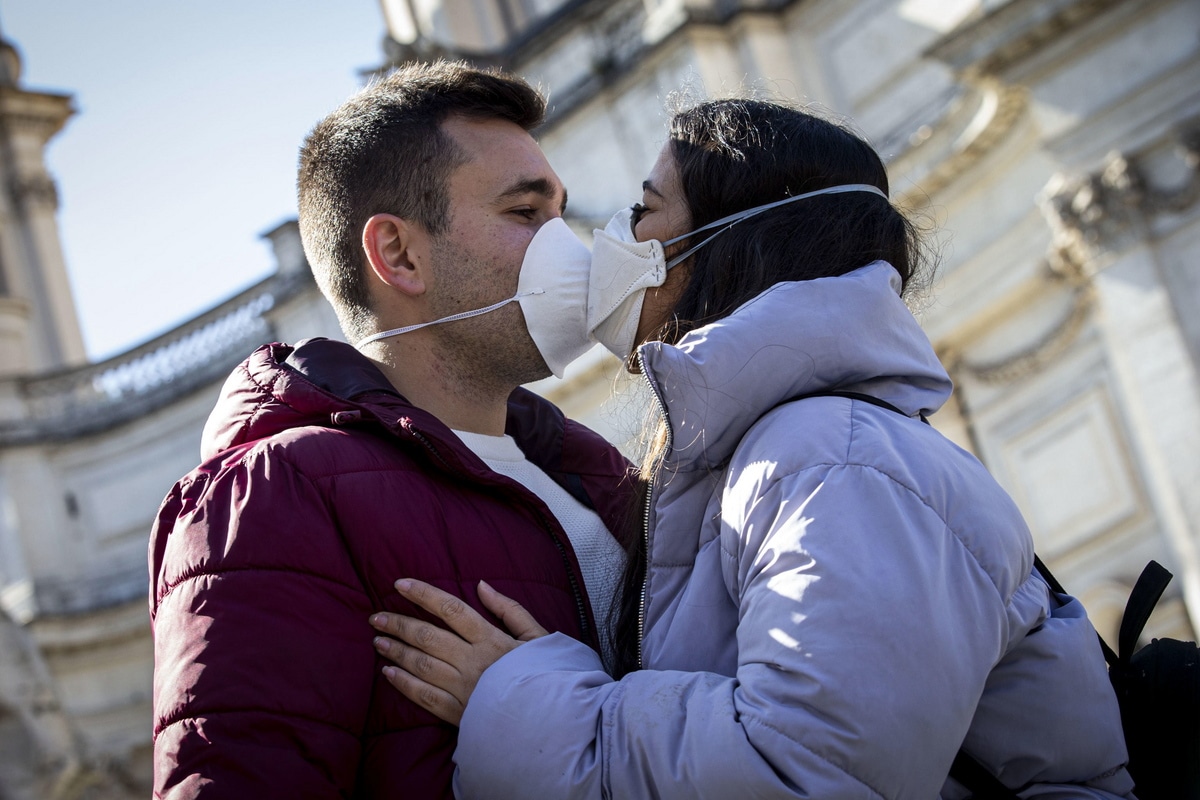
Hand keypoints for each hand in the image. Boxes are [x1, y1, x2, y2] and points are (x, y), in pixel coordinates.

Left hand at [369, 578, 548, 724]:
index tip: (399, 584)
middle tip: (377, 616)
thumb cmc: (547, 676)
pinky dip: (403, 684)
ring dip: (397, 651)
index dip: (423, 595)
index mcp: (492, 640)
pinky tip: (389, 673)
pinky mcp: (458, 714)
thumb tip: (482, 585)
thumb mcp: (537, 637)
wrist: (552, 722)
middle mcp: (473, 662)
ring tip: (378, 641)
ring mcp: (463, 689)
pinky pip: (424, 696)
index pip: (451, 609)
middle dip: (399, 624)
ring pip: (421, 665)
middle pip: (428, 636)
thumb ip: (510, 610)